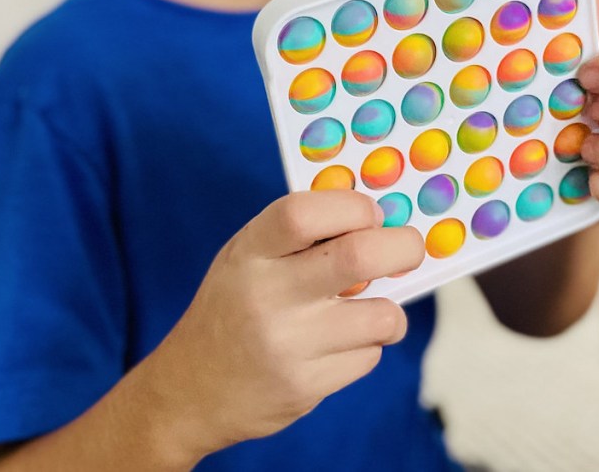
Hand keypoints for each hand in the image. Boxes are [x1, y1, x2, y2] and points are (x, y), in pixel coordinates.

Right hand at [140, 190, 425, 461]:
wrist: (188, 392)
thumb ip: (300, 235)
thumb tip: (378, 217)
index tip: (372, 214)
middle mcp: (267, 296)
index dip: (352, 206)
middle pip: (361, 257)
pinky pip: (368, 356)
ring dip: (391, 312)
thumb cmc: (233, 308)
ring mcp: (288, 345)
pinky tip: (338, 346)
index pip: (305, 212)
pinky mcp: (305, 387)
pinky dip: (366, 346)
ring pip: (382, 316)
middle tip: (410, 249)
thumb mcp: (247, 258)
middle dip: (403, 247)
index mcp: (250, 254)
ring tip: (374, 311)